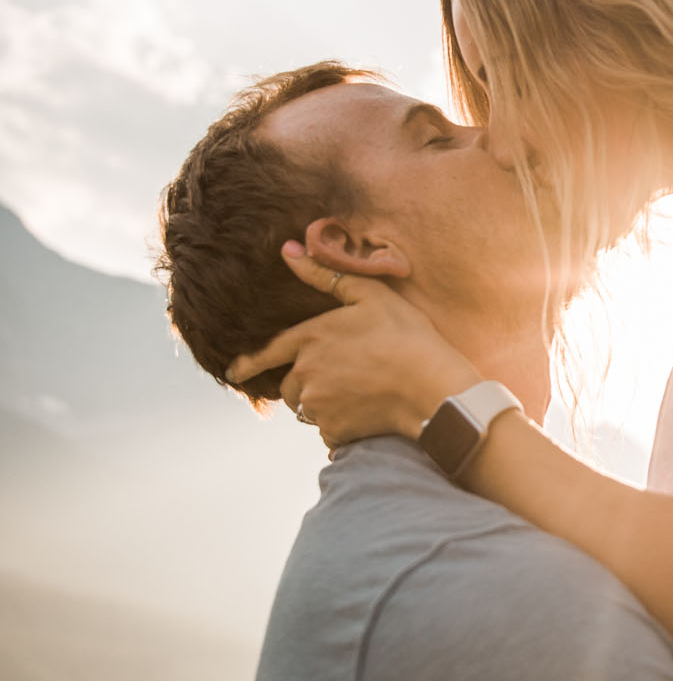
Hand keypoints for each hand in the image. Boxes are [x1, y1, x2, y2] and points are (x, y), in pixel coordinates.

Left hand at [226, 245, 480, 445]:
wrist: (431, 388)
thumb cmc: (406, 336)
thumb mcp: (370, 295)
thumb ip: (325, 274)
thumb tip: (288, 249)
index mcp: (310, 338)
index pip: (267, 352)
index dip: (247, 363)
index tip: (233, 372)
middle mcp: (305, 374)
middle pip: (289, 385)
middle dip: (305, 382)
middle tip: (343, 376)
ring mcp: (317, 405)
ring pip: (308, 408)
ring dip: (322, 403)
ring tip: (358, 392)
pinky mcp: (333, 431)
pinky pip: (327, 430)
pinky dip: (340, 424)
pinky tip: (366, 412)